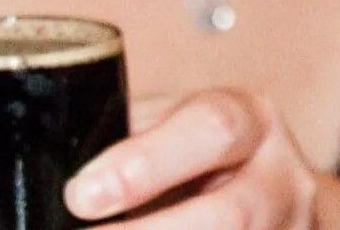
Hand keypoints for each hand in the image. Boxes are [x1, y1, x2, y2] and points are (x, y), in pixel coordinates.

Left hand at [65, 89, 316, 227]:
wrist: (271, 201)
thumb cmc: (200, 161)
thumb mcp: (175, 131)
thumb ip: (131, 141)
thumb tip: (56, 175)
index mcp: (251, 123)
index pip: (211, 129)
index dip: (146, 163)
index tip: (82, 196)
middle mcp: (283, 182)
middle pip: (230, 216)